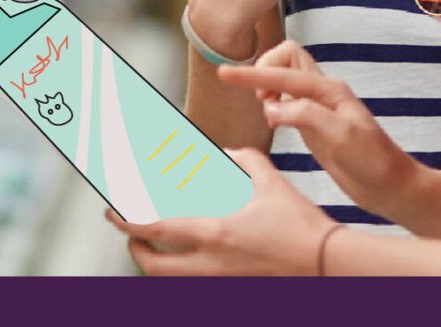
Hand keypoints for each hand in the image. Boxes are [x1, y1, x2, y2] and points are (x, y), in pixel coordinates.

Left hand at [110, 148, 337, 275]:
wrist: (327, 262)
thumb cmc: (301, 224)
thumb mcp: (272, 182)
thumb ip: (246, 160)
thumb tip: (228, 152)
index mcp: (216, 233)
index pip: (157, 230)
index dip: (128, 221)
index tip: (113, 211)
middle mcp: (212, 263)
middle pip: (154, 267)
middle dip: (136, 251)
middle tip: (131, 236)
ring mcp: (222, 281)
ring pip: (173, 280)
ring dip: (159, 264)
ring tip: (158, 248)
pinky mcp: (235, 288)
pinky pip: (198, 282)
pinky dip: (186, 270)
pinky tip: (192, 256)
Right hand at [217, 42, 417, 217]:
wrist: (390, 186)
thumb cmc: (373, 161)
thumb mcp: (341, 136)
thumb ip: (305, 115)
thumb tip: (271, 107)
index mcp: (330, 90)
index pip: (284, 72)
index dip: (253, 74)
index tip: (224, 74)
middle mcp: (323, 93)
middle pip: (286, 58)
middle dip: (264, 70)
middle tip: (262, 100)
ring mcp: (318, 107)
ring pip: (286, 78)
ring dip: (268, 86)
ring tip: (268, 111)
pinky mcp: (314, 124)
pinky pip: (287, 100)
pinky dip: (273, 103)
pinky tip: (274, 121)